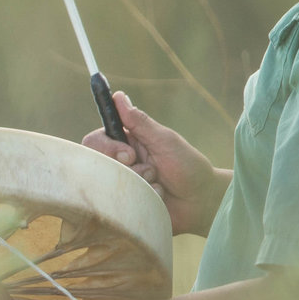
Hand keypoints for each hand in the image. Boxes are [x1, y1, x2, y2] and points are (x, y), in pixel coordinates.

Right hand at [81, 90, 226, 235]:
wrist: (203, 200)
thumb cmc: (188, 166)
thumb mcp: (165, 141)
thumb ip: (139, 122)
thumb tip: (118, 96)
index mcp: (126, 142)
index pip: (95, 140)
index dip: (107, 148)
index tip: (129, 154)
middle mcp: (120, 163)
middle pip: (98, 164)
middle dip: (127, 169)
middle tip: (149, 171)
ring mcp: (122, 184)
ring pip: (110, 184)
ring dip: (140, 183)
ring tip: (158, 184)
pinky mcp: (127, 203)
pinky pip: (122, 202)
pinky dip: (145, 197)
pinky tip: (159, 198)